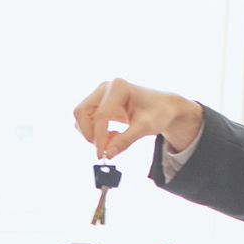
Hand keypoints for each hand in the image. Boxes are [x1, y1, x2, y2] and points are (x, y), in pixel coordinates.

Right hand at [72, 78, 204, 157]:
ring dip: (92, 134)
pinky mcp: (98, 103)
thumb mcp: (146, 127)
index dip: (99, 137)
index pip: (100, 116)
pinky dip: (95, 132)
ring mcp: (100, 94)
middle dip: (90, 134)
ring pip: (81, 117)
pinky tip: (112, 135)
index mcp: (119, 88)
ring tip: (114, 140)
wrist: (162, 107)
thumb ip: (126, 140)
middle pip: (82, 112)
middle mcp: (105, 88)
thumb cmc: (158, 112)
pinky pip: (86, 120)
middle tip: (104, 149)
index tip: (102, 155)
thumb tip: (108, 154)